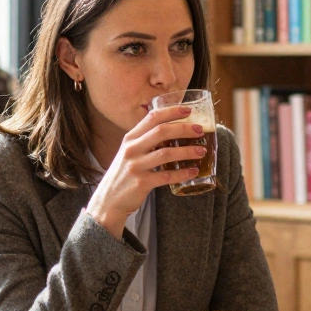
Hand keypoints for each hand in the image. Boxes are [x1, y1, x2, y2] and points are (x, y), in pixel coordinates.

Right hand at [87, 105, 205, 237]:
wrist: (108, 200)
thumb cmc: (124, 174)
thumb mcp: (129, 152)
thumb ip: (145, 141)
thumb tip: (173, 130)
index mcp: (130, 138)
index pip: (152, 117)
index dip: (172, 111)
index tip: (188, 110)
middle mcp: (131, 149)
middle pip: (162, 131)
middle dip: (184, 129)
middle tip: (200, 130)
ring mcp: (136, 166)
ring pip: (166, 153)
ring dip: (187, 151)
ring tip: (201, 152)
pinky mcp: (141, 183)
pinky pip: (167, 176)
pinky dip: (182, 173)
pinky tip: (193, 171)